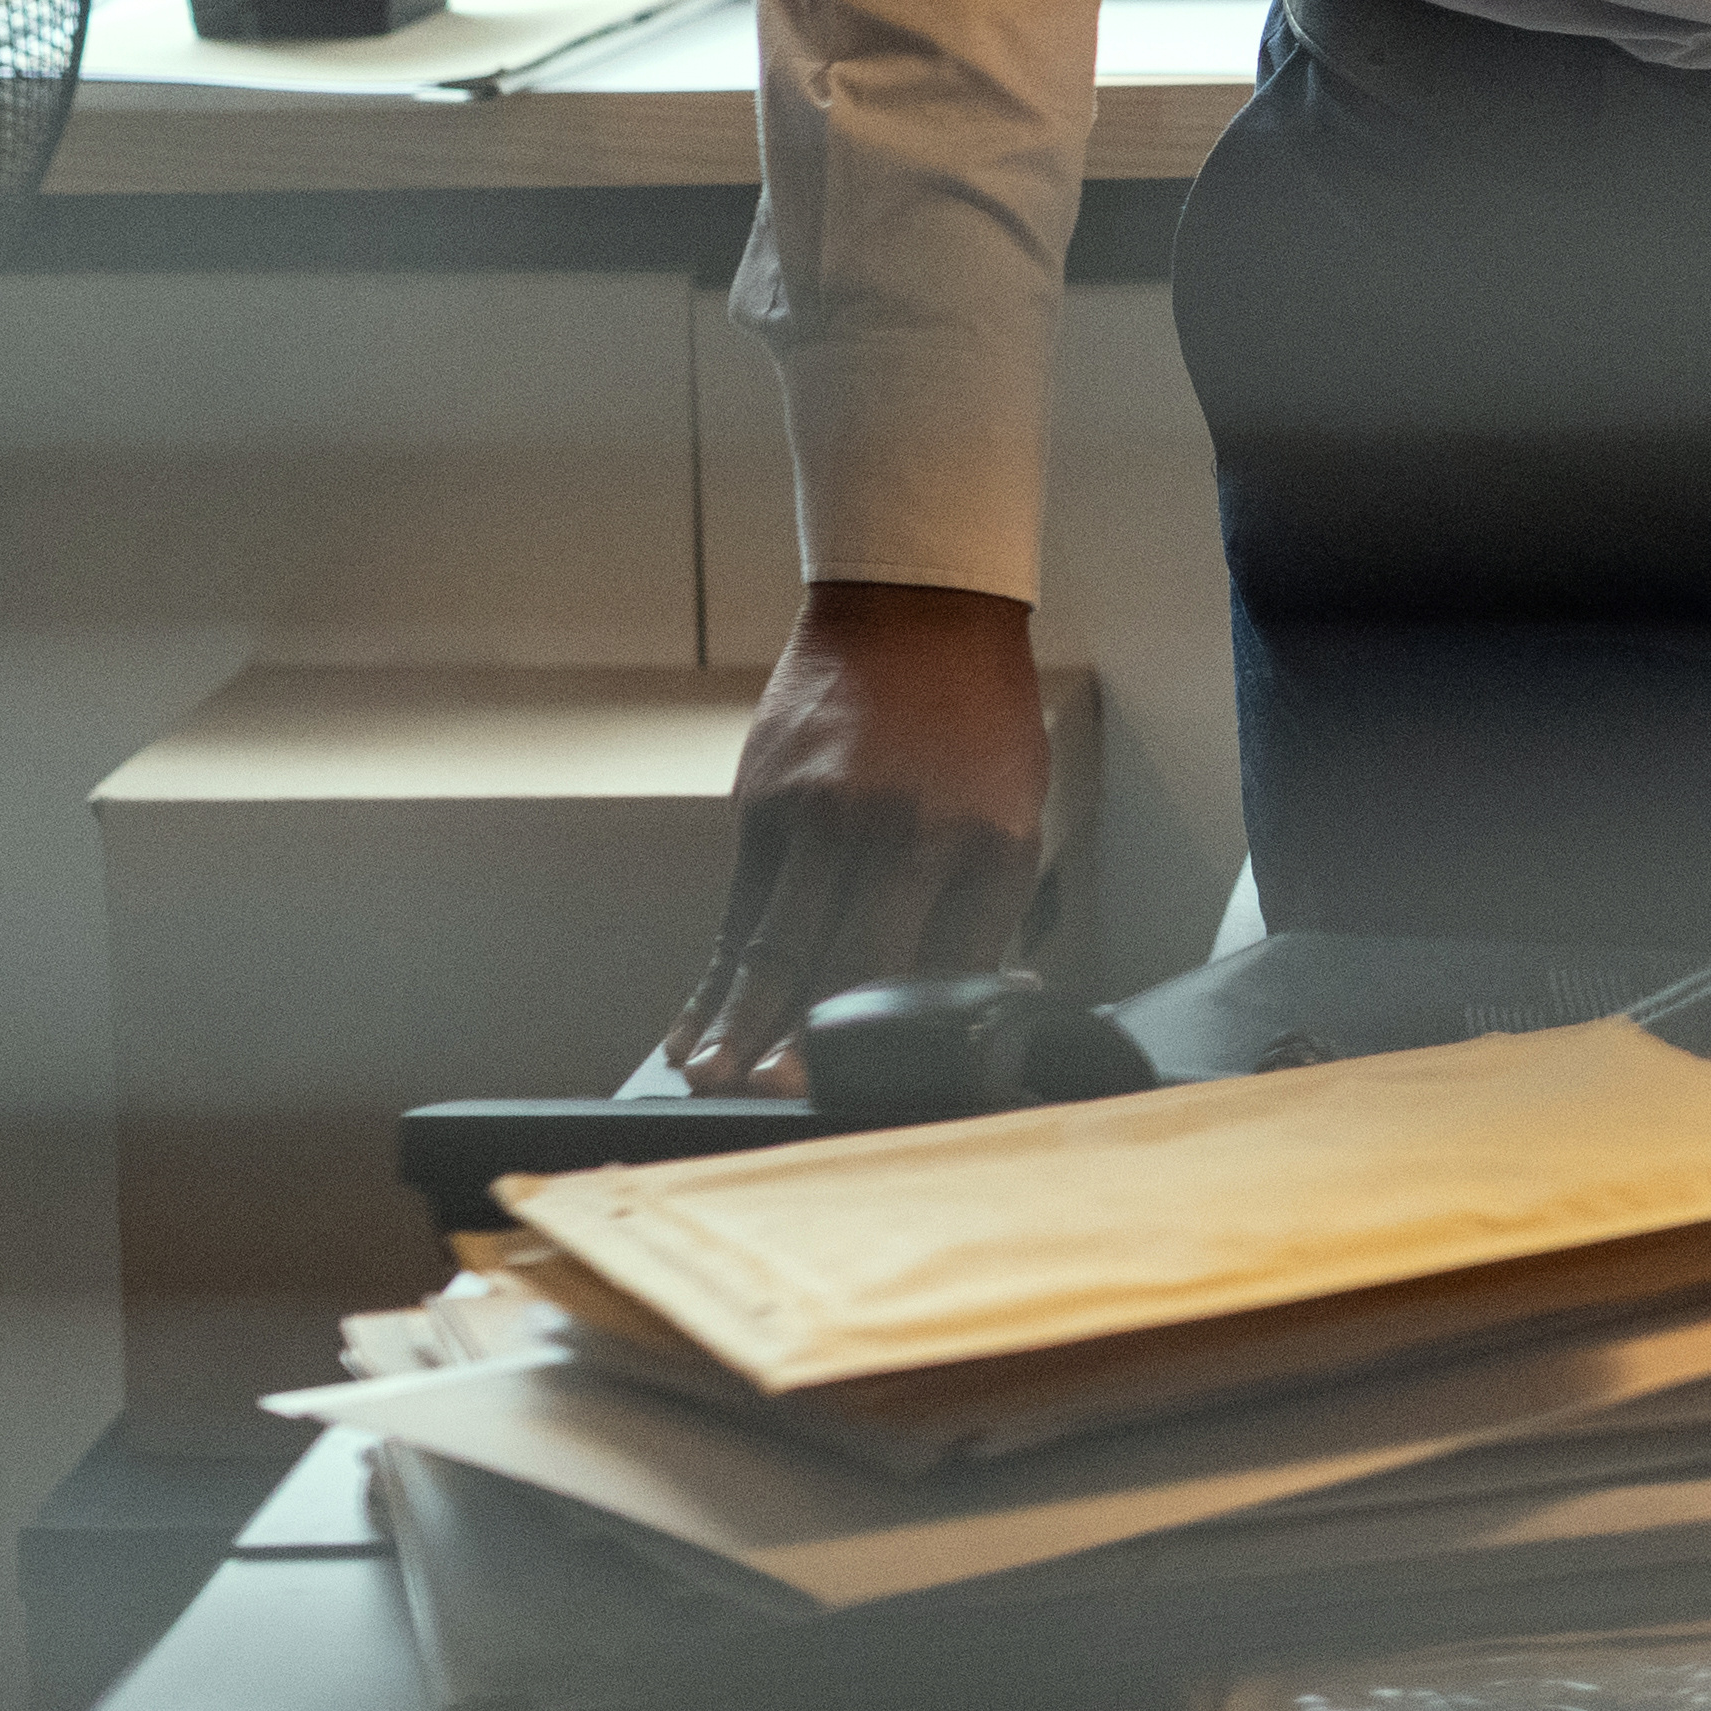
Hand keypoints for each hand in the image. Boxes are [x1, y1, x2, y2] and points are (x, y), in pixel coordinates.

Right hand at [656, 581, 1052, 1093]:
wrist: (920, 608)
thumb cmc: (977, 717)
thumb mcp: (1013, 811)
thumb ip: (980, 907)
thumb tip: (967, 1006)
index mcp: (987, 847)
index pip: (944, 972)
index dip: (906, 1045)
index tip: (877, 1094)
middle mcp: (906, 836)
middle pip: (852, 968)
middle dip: (809, 1047)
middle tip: (776, 1103)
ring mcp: (828, 818)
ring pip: (780, 949)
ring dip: (742, 1026)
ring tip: (716, 1081)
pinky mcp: (766, 803)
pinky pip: (738, 910)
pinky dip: (717, 976)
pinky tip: (696, 1023)